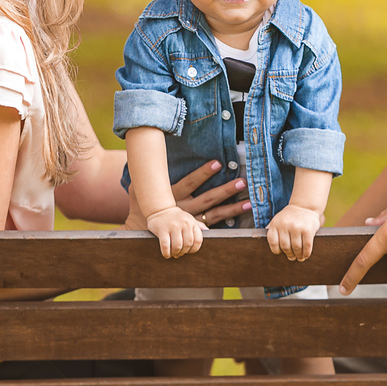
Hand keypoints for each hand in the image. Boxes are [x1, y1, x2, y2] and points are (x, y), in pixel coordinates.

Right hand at [123, 160, 250, 229]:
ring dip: (233, 209)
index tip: (217, 163)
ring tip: (249, 202)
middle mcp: (184, 209)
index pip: (191, 182)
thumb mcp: (137, 189)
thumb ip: (142, 174)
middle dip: (225, 190)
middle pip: (208, 199)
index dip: (203, 173)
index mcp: (173, 196)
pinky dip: (227, 224)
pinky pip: (213, 228)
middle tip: (241, 182)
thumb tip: (140, 152)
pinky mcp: (194, 231)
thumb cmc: (140, 207)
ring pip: (215, 215)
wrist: (138, 233)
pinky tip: (240, 220)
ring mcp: (191, 222)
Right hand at [146, 206, 204, 258]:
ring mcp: (173, 226)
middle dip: (184, 252)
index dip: (194, 249)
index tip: (189, 251)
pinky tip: (167, 254)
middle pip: (188, 244)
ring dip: (175, 253)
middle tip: (180, 253)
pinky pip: (166, 246)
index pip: (198, 240)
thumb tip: (207, 231)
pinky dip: (166, 253)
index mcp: (191, 222)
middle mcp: (184, 223)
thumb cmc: (176, 217)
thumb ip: (198, 225)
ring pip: (177, 246)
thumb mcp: (189, 218)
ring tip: (173, 253)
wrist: (160, 210)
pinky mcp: (162, 230)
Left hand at [266, 204, 324, 260]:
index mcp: (275, 223)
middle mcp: (285, 225)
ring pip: (296, 248)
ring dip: (298, 255)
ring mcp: (297, 227)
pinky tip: (305, 255)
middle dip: (289, 254)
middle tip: (291, 257)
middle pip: (285, 247)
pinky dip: (306, 253)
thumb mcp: (277, 220)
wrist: (304, 206)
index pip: (273, 242)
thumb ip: (271, 229)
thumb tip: (258, 239)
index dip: (276, 250)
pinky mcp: (307, 229)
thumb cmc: (289, 217)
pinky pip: (306, 246)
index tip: (280, 252)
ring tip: (299, 257)